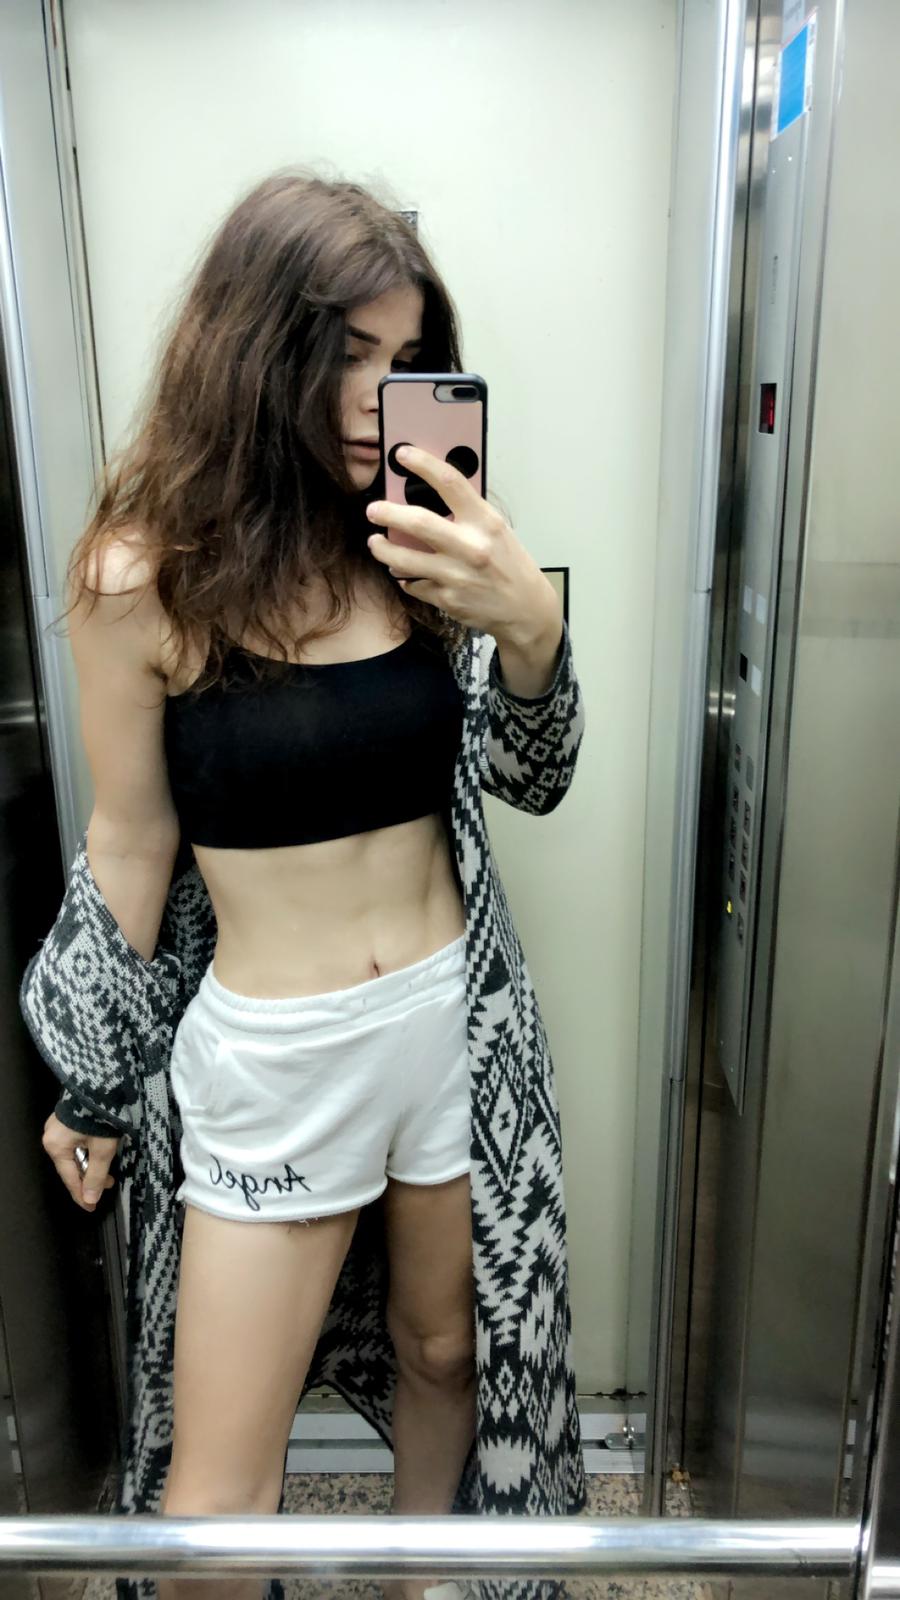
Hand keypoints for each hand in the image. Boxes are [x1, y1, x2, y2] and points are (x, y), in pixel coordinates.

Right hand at [42, 1112, 118, 1211]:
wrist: (106, 1081)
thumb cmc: (103, 1115)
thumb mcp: (103, 1149)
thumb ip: (96, 1176)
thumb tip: (89, 1199)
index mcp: (55, 1145)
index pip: (69, 1178)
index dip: (82, 1195)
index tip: (92, 1207)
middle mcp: (52, 1135)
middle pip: (71, 1166)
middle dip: (90, 1178)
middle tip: (109, 1186)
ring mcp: (59, 1125)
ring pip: (75, 1154)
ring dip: (92, 1164)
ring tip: (110, 1173)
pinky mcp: (69, 1117)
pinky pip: (77, 1142)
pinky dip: (89, 1151)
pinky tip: (102, 1155)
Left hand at [365, 444, 559, 645]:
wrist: (525, 608)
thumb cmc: (509, 564)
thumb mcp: (495, 530)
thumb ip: (466, 514)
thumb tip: (425, 496)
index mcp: (484, 522)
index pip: (450, 482)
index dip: (422, 464)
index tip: (402, 454)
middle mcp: (470, 547)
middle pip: (417, 522)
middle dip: (387, 513)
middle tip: (373, 511)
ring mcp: (456, 575)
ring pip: (403, 559)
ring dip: (382, 550)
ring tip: (375, 544)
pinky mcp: (447, 599)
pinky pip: (413, 584)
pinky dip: (406, 578)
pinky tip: (407, 574)